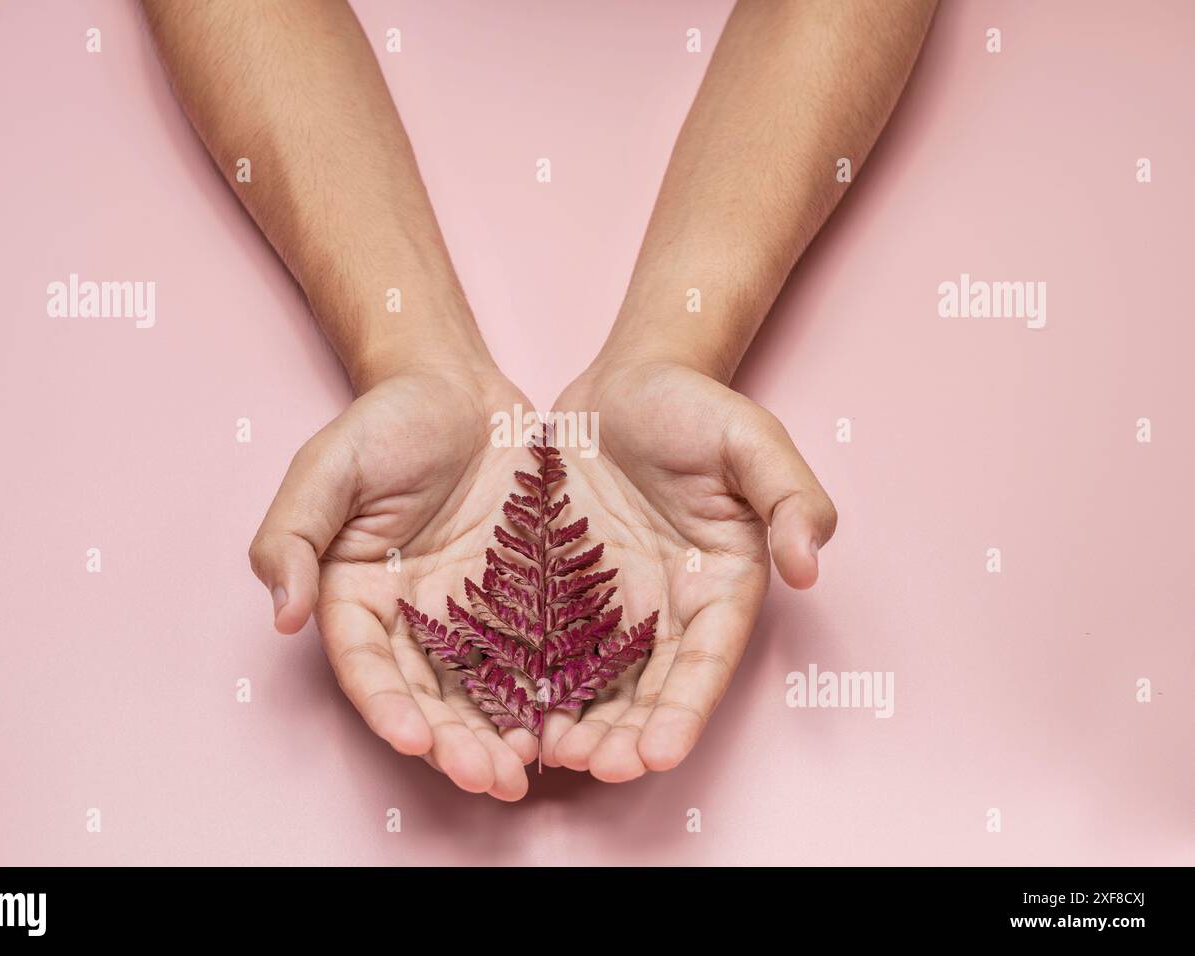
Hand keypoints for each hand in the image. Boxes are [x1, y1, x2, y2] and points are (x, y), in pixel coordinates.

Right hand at [248, 363, 539, 799]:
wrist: (459, 388)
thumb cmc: (386, 421)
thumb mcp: (326, 467)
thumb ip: (292, 536)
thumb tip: (283, 616)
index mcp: (358, 597)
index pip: (368, 666)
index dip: (388, 706)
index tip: (414, 739)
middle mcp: (414, 619)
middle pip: (430, 695)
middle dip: (455, 743)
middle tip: (489, 777)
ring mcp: (472, 613)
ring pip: (485, 689)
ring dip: (502, 735)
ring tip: (528, 768)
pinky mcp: (525, 600)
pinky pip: (539, 653)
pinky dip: (551, 692)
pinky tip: (572, 721)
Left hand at [542, 359, 836, 780]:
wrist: (626, 383)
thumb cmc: (694, 407)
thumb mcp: (752, 439)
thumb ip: (791, 495)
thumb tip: (810, 565)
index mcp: (720, 587)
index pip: (705, 664)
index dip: (684, 713)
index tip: (659, 755)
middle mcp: (667, 610)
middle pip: (649, 691)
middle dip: (625, 737)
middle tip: (591, 766)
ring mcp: (610, 605)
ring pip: (595, 683)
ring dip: (579, 724)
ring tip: (548, 754)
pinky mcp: (560, 591)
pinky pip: (545, 646)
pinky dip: (531, 683)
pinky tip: (507, 711)